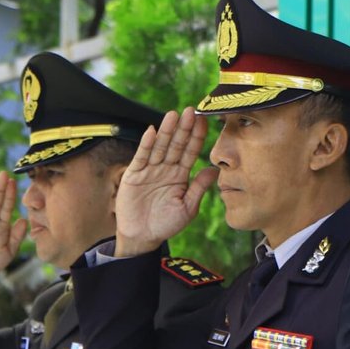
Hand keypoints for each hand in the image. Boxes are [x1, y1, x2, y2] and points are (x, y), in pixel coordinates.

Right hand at [115, 108, 219, 256]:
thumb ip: (199, 188)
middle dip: (183, 128)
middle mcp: (166, 169)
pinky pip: (141, 158)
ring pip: (160, 147)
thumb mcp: (187, 208)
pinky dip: (146, 145)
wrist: (142, 237)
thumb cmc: (166, 224)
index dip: (196, 136)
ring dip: (166, 131)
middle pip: (176, 144)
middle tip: (191, 111)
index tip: (204, 120)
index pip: (191, 151)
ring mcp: (150, 170)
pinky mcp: (134, 175)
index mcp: (180, 175)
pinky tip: (151, 131)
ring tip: (173, 115)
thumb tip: (215, 170)